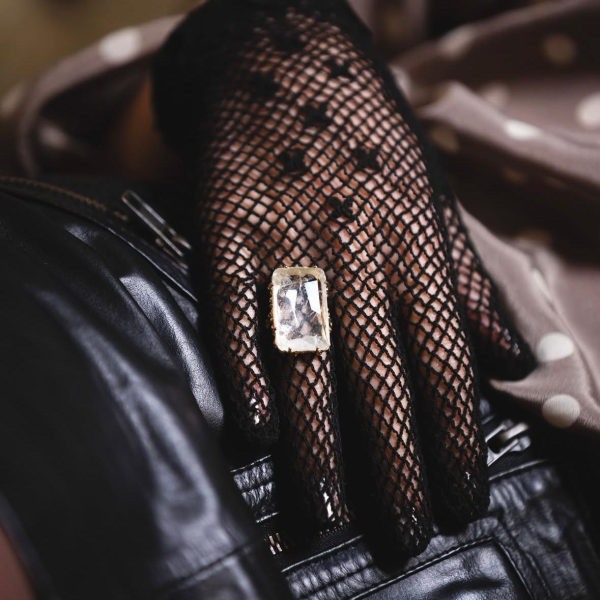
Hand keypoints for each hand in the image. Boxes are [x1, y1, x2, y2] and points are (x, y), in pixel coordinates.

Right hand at [153, 0, 533, 553]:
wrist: (283, 63)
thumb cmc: (362, 140)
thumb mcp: (432, 201)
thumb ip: (466, 283)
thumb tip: (513, 358)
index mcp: (414, 250)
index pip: (446, 366)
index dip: (456, 440)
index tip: (460, 501)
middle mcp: (357, 256)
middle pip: (381, 380)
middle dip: (394, 466)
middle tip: (399, 534)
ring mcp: (289, 245)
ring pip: (309, 360)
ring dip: (320, 443)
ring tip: (328, 513)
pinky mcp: (229, 232)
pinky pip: (235, 310)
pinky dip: (244, 370)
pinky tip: (254, 430)